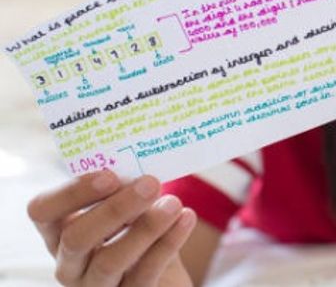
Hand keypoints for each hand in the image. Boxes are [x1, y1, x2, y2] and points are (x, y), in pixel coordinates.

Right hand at [27, 171, 196, 285]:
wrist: (163, 273)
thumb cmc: (137, 230)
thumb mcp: (127, 208)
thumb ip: (126, 189)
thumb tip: (143, 167)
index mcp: (60, 232)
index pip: (43, 211)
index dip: (72, 192)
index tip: (110, 175)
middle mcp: (70, 263)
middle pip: (77, 238)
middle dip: (115, 208)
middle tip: (151, 183)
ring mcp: (95, 286)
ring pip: (109, 262)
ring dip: (145, 228)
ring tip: (174, 203)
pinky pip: (144, 274)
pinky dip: (168, 244)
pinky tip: (186, 219)